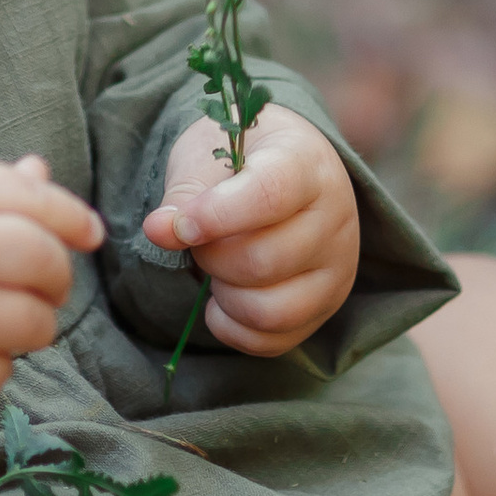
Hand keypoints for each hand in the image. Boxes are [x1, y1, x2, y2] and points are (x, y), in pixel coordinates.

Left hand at [139, 104, 358, 356]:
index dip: (216, 216)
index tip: (180, 226)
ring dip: (224, 296)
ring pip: (270, 310)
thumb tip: (159, 231)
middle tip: (198, 241)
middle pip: (264, 261)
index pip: (270, 195)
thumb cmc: (240, 157)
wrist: (283, 166)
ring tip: (216, 268)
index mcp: (307, 164)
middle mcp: (335, 218)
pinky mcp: (325, 308)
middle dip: (211, 257)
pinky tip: (222, 296)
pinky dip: (232, 326)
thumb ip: (185, 192)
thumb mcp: (209, 155)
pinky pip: (272, 340)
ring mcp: (336, 269)